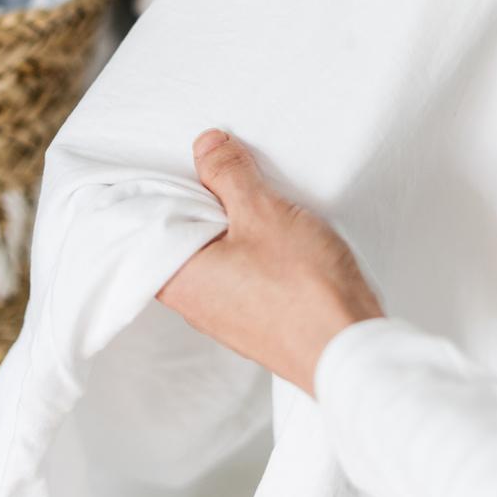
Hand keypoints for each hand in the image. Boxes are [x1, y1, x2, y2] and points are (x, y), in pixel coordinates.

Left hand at [157, 129, 382, 395]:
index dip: (161, 187)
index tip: (178, 161)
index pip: (146, 224)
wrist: (350, 351)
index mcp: (177, 276)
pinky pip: (239, 275)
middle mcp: (192, 302)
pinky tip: (275, 236)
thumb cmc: (303, 290)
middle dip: (199, 202)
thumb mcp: (262, 212)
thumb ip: (228, 174)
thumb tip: (206, 145)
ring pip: (213, 256)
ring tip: (255, 199)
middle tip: (222, 169)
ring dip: (229, 226)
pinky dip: (249, 250)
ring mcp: (224, 316)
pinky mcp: (255, 321)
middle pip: (181, 237)